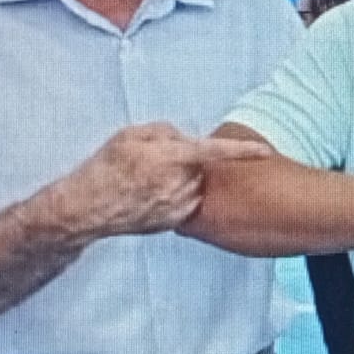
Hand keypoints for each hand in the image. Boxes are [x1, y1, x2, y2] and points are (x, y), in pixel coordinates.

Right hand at [53, 123, 270, 239]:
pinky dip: (176, 197)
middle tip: (157, 162)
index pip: (215, 152)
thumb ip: (164, 131)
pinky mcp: (175, 222)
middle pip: (201, 166)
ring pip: (195, 186)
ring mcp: (178, 206)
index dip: (243, 152)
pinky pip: (187, 203)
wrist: (87, 209)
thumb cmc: (106, 169)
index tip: (266, 152)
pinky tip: (152, 197)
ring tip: (150, 182)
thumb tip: (183, 138)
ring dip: (183, 180)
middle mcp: (179, 184)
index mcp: (171, 158)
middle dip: (188, 160)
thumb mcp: (130, 135)